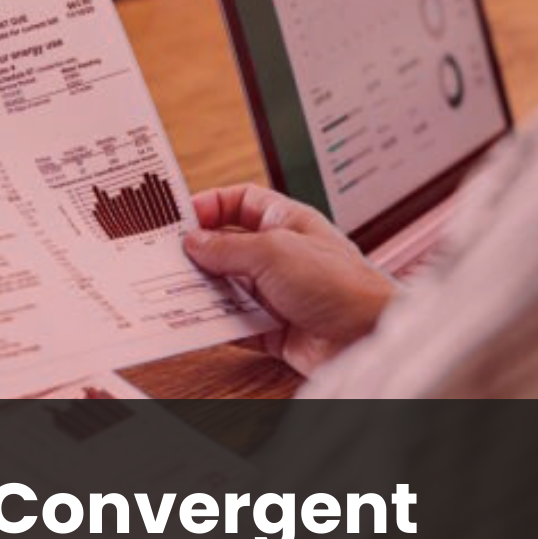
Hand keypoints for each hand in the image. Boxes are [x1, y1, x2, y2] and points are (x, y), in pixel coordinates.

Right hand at [184, 184, 393, 374]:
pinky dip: (217, 326)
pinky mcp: (274, 328)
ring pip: (228, 288)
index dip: (211, 205)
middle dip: (200, 253)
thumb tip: (194, 242)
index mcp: (286, 222)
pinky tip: (200, 323)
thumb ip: (228, 247)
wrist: (368, 336)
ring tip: (176, 291)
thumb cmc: (341, 283)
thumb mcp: (273, 251)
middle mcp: (280, 255)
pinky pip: (236, 324)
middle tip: (168, 257)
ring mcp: (277, 292)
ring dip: (205, 291)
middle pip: (228, 247)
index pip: (241, 202)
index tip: (181, 217)